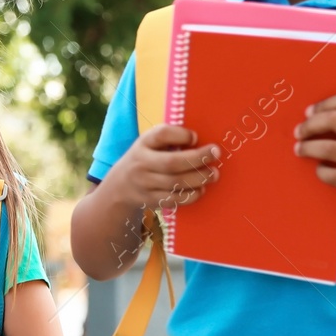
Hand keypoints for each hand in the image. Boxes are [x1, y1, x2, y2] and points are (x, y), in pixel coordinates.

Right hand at [103, 124, 219, 209]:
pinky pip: (174, 199)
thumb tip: (201, 142)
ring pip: (175, 183)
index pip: (161, 135)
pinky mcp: (150, 200)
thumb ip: (170, 139)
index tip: (196, 137)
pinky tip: (201, 189)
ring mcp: (144, 184)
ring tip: (214, 174)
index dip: (181, 135)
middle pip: (172, 162)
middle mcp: (141, 163)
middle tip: (216, 154)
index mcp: (143, 143)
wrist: (119, 187)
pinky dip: (191, 195)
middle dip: (198, 158)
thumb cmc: (145, 159)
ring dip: (199, 178)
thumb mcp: (150, 144)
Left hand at [294, 93, 335, 209]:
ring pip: (329, 148)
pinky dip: (321, 171)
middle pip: (334, 121)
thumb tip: (328, 115)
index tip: (310, 112)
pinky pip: (334, 175)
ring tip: (300, 149)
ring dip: (308, 148)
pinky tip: (320, 169)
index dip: (323, 104)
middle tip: (298, 132)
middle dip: (309, 125)